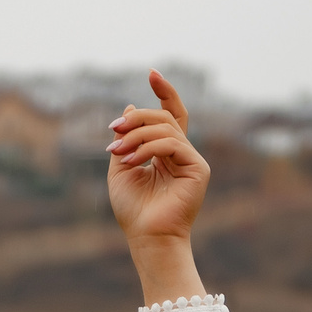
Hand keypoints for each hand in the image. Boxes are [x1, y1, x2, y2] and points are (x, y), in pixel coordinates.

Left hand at [106, 70, 208, 302]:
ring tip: (118, 153)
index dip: (164, 92)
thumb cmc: (134, 210)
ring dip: (136, 136)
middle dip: (136, 119)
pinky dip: (148, 148)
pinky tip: (132, 160)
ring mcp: (192, 160)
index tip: (151, 72)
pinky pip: (172, 144)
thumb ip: (124, 138)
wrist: (146, 238)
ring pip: (165, 128)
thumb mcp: (120, 167)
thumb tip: (130, 106)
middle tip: (114, 129)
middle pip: (163, 117)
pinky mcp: (198, 169)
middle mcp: (182, 153)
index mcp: (166, 152)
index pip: (170, 114)